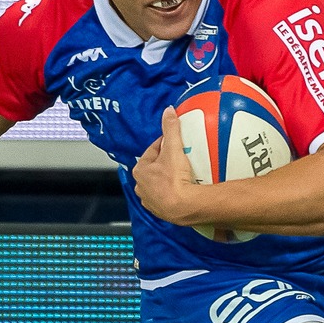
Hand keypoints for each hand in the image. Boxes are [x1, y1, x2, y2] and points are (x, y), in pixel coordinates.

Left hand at [131, 105, 209, 226]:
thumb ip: (170, 128)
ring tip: (183, 174)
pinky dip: (172, 193)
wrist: (183, 206)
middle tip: (181, 157)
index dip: (165, 145)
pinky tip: (182, 189)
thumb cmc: (174, 178)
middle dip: (166, 162)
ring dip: (168, 178)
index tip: (176, 142)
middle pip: (155, 168)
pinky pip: (166, 197)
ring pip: (159, 183)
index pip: (153, 151)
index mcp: (140, 170)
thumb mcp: (172, 148)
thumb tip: (168, 110)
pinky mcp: (160, 212)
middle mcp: (141, 186)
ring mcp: (150, 200)